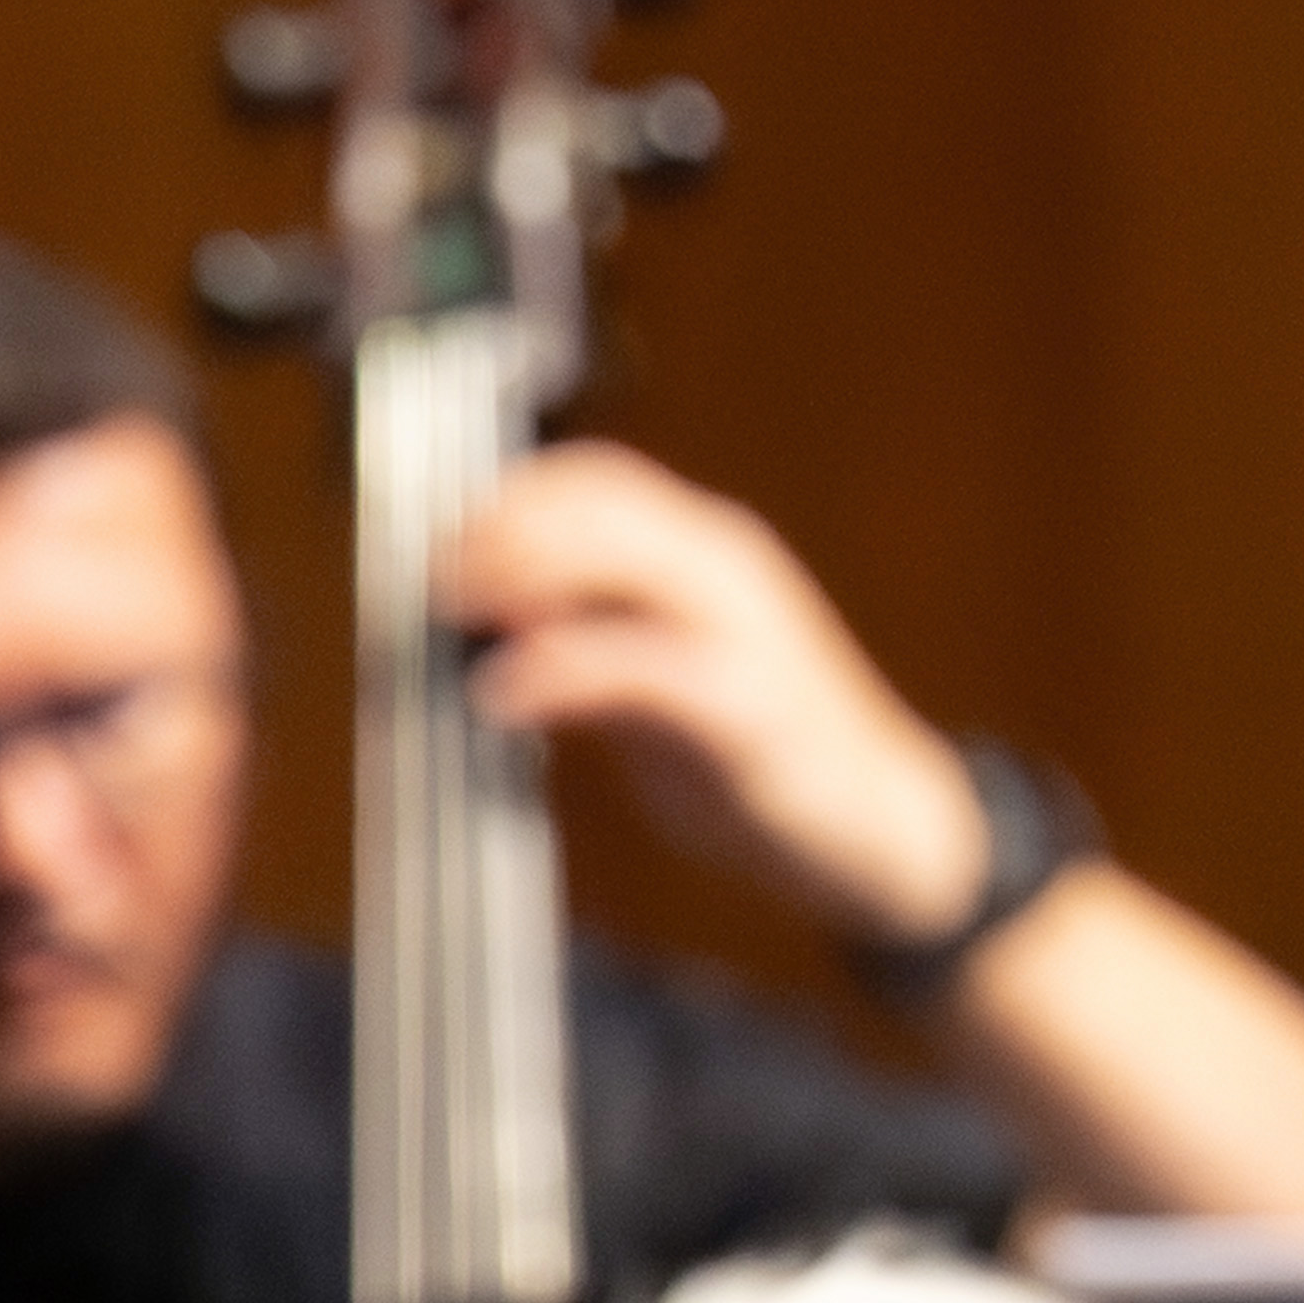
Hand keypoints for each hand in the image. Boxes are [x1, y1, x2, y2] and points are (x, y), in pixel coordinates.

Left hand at [439, 442, 1002, 960]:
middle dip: (499, 529)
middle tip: (427, 579)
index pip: (599, 479)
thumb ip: (590, 642)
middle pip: (599, 504)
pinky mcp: (743, 706)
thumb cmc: (759, 754)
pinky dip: (559, 671)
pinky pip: (636, 667)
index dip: (509, 495)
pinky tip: (501, 697)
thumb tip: (490, 624)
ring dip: (521, 575)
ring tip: (451, 613)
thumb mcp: (657, 683)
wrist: (876, 824)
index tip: (436, 535)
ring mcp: (741, 631)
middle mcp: (726, 571)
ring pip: (621, 559)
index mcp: (705, 554)